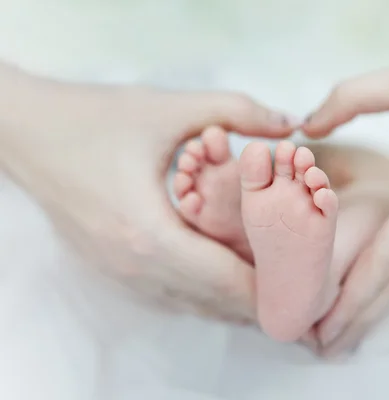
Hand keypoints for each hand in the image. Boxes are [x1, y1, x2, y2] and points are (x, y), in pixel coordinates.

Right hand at [1, 69, 296, 322]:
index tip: (310, 281)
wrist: (27, 135)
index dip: (275, 286)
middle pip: (217, 303)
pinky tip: (228, 272)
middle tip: (302, 282)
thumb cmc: (93, 120)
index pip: (228, 281)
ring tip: (276, 279)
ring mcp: (121, 277)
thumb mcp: (168, 108)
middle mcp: (135, 269)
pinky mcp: (113, 273)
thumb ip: (236, 111)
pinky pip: (173, 297)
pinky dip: (207, 292)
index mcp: (150, 235)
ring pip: (196, 306)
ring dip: (237, 297)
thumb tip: (290, 123)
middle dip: (264, 296)